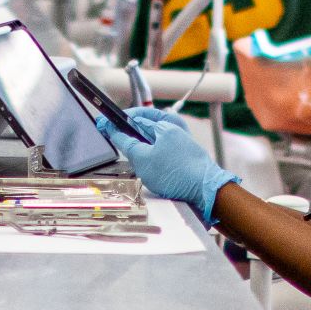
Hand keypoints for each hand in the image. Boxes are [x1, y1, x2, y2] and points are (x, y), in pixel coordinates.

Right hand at [114, 102, 230, 214]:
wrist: (206, 190)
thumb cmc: (177, 175)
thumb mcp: (143, 160)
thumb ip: (128, 144)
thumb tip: (116, 133)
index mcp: (165, 126)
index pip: (135, 119)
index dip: (117, 122)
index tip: (104, 124)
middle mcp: (176, 130)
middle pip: (148, 122)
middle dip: (131, 125)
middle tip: (116, 130)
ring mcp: (184, 142)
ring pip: (159, 133)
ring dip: (146, 135)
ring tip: (135, 143)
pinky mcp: (189, 155)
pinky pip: (169, 145)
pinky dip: (158, 146)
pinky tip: (154, 157)